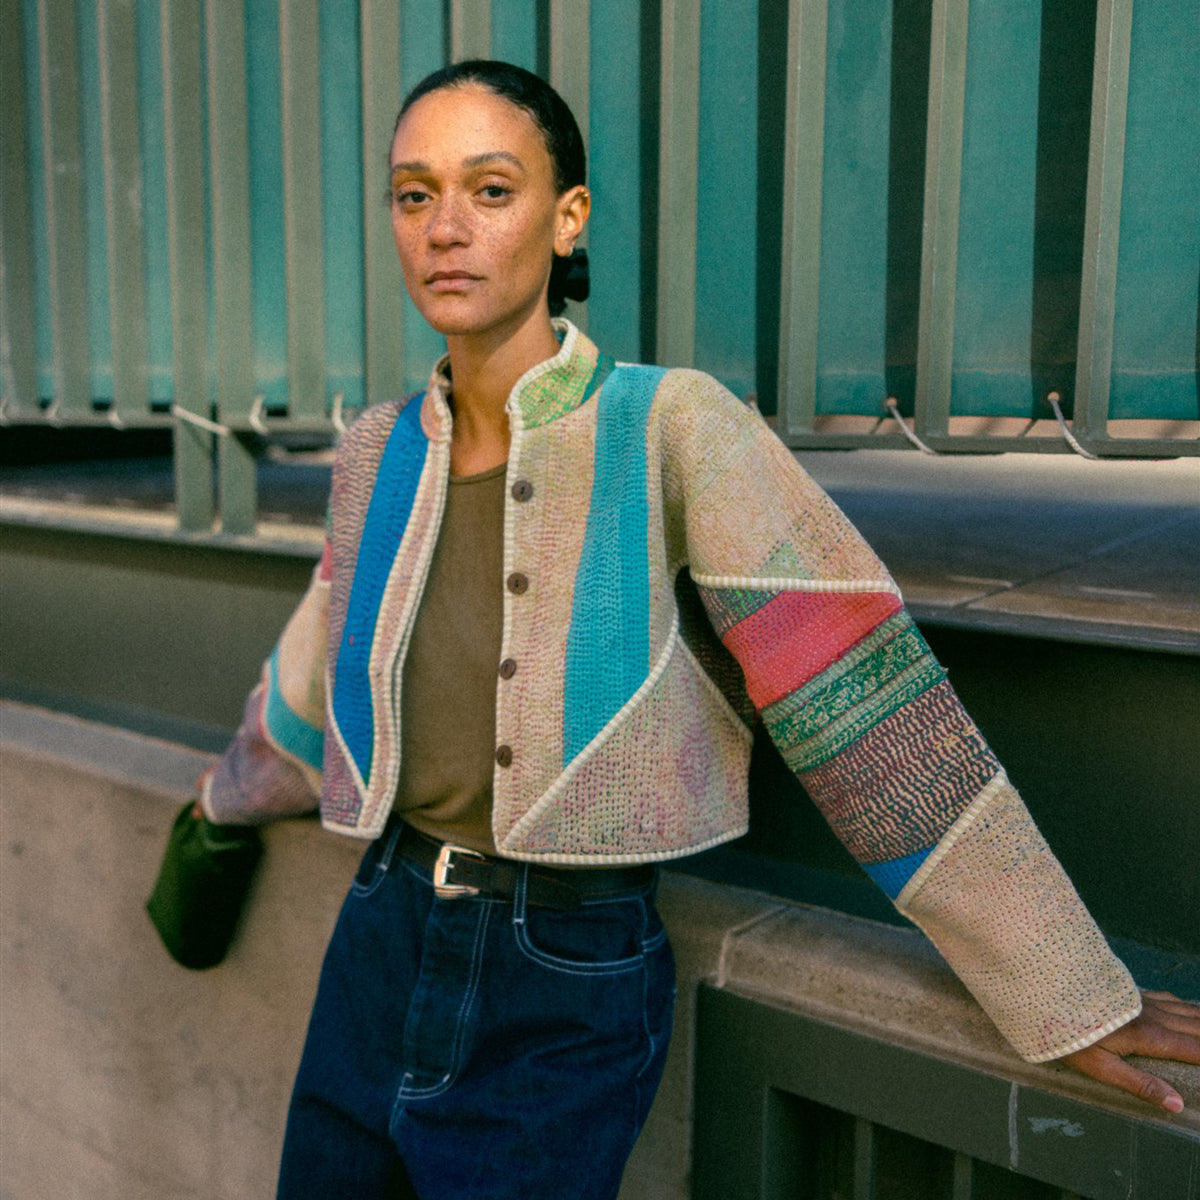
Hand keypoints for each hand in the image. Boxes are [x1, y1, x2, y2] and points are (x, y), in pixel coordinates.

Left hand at [1061, 991, 1199, 1111]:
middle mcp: (1152, 1015)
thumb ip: (1140, 1084)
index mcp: (1149, 1037)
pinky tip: (1189, 1007)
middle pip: (1197, 1027)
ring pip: (1187, 1010)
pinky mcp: (1131, 991)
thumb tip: (1177, 1104)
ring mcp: (1142, 1001)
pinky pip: (1170, 999)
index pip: (1196, 1050)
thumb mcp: (1100, 1066)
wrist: (1047, 989)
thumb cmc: (1069, 1033)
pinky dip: (1188, 1005)